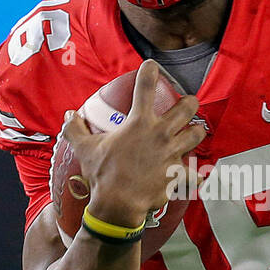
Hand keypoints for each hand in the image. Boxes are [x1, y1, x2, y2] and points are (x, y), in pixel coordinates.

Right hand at [60, 61, 205, 230]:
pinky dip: (198, 175)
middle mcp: (160, 134)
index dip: (149, 72)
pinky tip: (201, 175)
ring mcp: (172, 154)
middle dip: (189, 102)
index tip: (152, 65)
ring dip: (196, 132)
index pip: (145, 87)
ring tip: (195, 131)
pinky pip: (195, 174)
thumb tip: (68, 116)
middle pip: (186, 108)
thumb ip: (75, 130)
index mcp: (139, 123)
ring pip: (196, 135)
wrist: (117, 203)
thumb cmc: (102, 174)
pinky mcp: (178, 175)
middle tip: (188, 103)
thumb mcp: (85, 148)